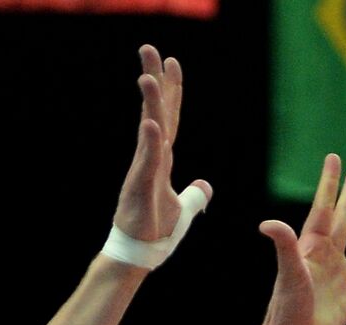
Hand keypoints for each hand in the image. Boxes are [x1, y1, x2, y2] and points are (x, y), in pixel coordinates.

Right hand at [113, 45, 211, 242]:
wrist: (141, 253)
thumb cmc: (157, 230)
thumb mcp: (185, 210)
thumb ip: (194, 195)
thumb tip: (205, 186)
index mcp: (162, 159)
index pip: (170, 117)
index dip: (172, 91)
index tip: (172, 62)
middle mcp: (151, 158)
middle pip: (156, 113)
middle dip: (154, 80)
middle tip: (150, 49)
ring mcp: (144, 170)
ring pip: (150, 131)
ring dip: (150, 104)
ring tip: (147, 76)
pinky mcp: (141, 188)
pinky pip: (148, 161)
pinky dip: (151, 142)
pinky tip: (151, 123)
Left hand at [259, 156, 345, 324]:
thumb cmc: (287, 311)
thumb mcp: (289, 274)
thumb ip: (284, 247)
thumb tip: (268, 224)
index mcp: (313, 250)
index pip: (323, 209)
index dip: (328, 184)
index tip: (334, 159)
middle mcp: (327, 263)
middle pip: (343, 224)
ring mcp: (339, 284)